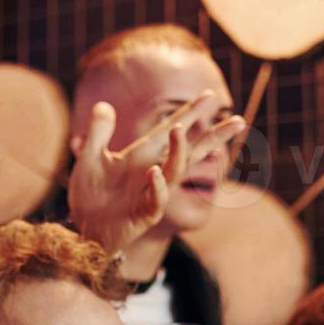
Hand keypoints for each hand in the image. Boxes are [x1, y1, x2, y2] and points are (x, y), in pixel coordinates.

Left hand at [68, 92, 244, 253]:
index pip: (171, 130)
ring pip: (175, 171)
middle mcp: (154, 171)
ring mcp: (152, 193)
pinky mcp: (144, 215)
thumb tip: (103, 105)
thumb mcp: (88, 159)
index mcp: (143, 155)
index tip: (210, 95)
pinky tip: (153, 171)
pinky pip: (155, 200)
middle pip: (191, 151)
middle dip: (214, 137)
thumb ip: (97, 134)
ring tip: (177, 129)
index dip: (190, 113)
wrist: (83, 229)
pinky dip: (156, 186)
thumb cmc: (89, 194)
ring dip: (178, 151)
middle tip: (239, 121)